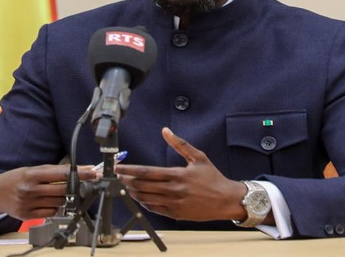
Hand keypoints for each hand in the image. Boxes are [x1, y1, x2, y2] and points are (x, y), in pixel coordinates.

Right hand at [0, 164, 96, 219]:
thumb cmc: (17, 178)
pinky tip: (50, 202)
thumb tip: (78, 171)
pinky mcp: (27, 216)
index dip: (79, 174)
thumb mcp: (32, 170)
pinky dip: (55, 207)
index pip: (61, 174)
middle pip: (62, 190)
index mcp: (32, 174)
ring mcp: (28, 204)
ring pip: (58, 202)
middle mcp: (30, 189)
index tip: (93, 173)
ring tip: (60, 192)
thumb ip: (53, 172)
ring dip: (65, 197)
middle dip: (77, 186)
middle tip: (87, 183)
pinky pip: (50, 213)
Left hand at [115, 127, 246, 221]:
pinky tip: (141, 197)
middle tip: (119, 175)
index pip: (146, 172)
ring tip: (127, 185)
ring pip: (146, 198)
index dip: (130, 170)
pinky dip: (144, 203)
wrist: (226, 200)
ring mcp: (173, 204)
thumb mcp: (198, 157)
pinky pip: (154, 209)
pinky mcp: (175, 214)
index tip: (118, 167)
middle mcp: (173, 190)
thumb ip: (180, 144)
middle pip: (142, 186)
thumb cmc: (213, 178)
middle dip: (127, 180)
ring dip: (133, 192)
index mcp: (177, 175)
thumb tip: (165, 130)